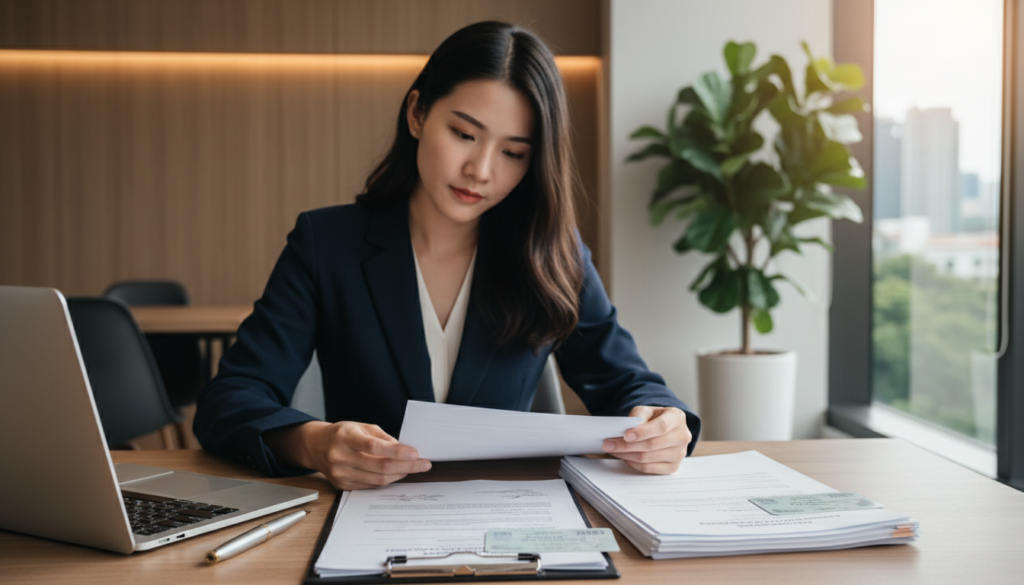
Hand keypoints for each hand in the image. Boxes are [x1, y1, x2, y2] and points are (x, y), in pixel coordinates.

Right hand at [269, 421, 431, 489]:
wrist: (316, 446)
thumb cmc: (342, 433)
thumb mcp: (361, 427)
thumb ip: (382, 437)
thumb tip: (404, 450)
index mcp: (345, 437)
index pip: (374, 447)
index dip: (397, 452)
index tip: (415, 453)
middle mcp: (340, 456)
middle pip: (379, 466)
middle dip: (406, 466)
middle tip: (423, 464)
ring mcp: (340, 473)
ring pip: (377, 479)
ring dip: (399, 474)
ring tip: (412, 468)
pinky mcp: (342, 485)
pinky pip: (371, 485)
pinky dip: (387, 480)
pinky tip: (397, 473)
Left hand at [602, 406, 690, 473]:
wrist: (667, 428)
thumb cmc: (655, 418)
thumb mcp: (646, 411)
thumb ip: (637, 417)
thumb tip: (626, 433)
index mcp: (677, 417)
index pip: (661, 427)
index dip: (642, 432)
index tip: (625, 435)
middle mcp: (682, 436)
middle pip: (652, 445)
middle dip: (627, 446)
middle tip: (608, 445)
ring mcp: (679, 453)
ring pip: (648, 458)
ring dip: (627, 455)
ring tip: (613, 450)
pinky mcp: (673, 467)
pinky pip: (650, 468)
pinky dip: (634, 464)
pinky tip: (625, 457)